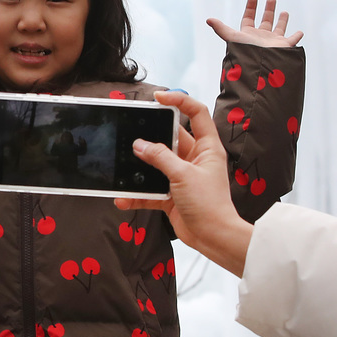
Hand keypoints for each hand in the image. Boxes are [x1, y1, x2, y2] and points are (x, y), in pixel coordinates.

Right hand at [116, 90, 252, 275]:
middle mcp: (194, 159)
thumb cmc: (209, 204)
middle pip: (170, 138)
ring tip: (123, 165)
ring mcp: (182, 176)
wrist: (213, 238)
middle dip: (150, 136)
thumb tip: (139, 145)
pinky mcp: (172, 195)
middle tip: (131, 130)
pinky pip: (151, 189)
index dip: (180, 100)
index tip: (158, 97)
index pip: (197, 113)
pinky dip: (138, 194)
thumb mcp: (183, 176)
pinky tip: (124, 198)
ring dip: (141, 167)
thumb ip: (160, 158)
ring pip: (157, 164)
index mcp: (207, 147)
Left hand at [207, 0, 302, 47]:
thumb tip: (208, 19)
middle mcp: (261, 38)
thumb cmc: (245, 52)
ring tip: (284, 12)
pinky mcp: (284, 47)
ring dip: (282, 21)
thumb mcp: (232, 37)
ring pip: (279, 28)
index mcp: (248, 34)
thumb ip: (221, 28)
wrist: (260, 66)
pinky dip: (297, 36)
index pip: (249, 18)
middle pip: (265, 21)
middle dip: (268, 10)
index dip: (250, 7)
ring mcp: (273, 43)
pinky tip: (300, 32)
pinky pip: (292, 41)